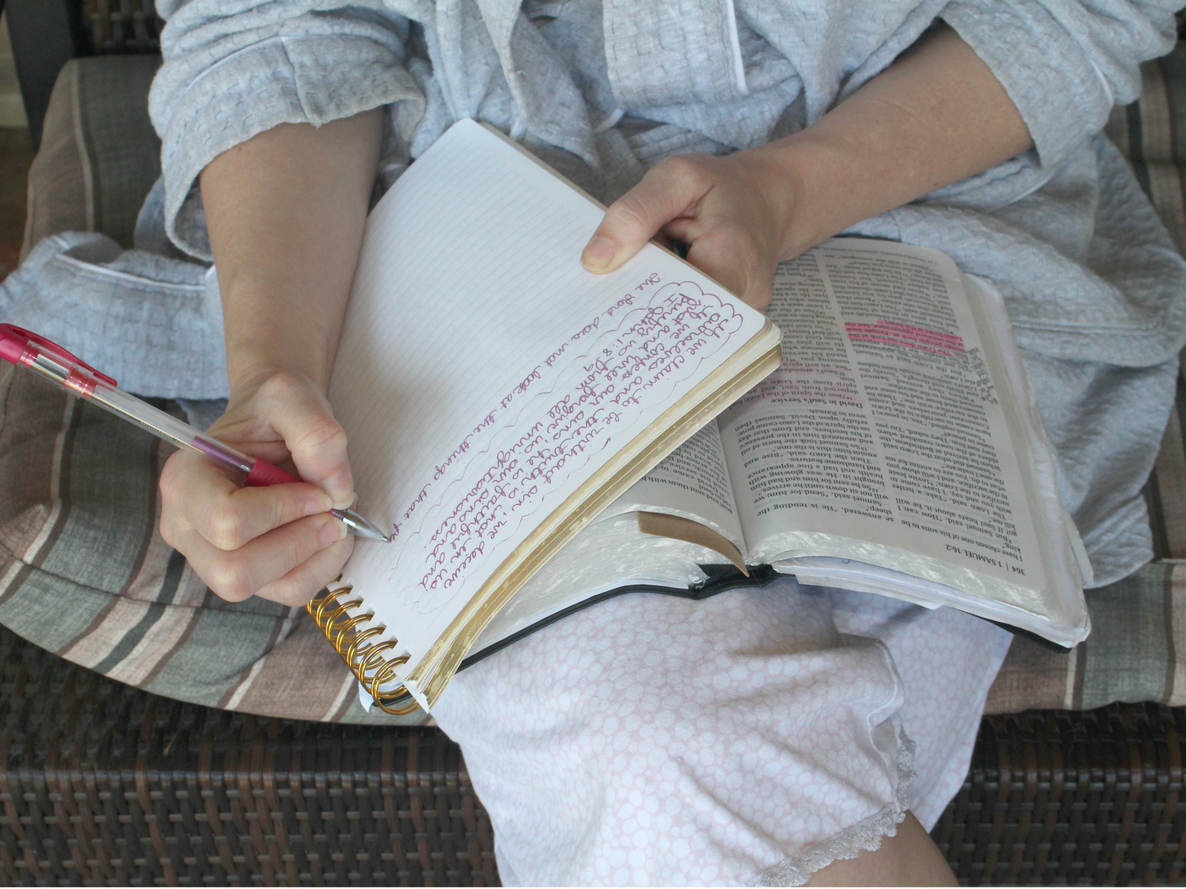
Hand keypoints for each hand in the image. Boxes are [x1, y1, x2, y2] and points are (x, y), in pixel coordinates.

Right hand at [159, 372, 355, 605]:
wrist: (273, 420)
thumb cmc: (273, 409)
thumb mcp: (292, 396)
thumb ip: (317, 435)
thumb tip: (337, 493)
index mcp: (185, 479)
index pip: (226, 521)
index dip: (283, 511)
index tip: (319, 490)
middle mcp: (186, 526)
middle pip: (234, 572)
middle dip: (298, 544)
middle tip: (332, 511)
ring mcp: (211, 556)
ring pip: (265, 588)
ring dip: (315, 557)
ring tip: (334, 519)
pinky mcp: (247, 571)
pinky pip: (288, 590)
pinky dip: (322, 567)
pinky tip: (328, 535)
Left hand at [580, 148, 805, 310]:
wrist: (768, 201)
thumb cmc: (722, 189)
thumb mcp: (677, 178)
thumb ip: (635, 213)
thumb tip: (595, 260)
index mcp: (733, 260)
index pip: (673, 302)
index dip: (632, 305)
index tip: (597, 305)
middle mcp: (746, 301)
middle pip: (677, 326)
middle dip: (636, 317)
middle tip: (596, 310)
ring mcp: (742, 319)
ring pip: (683, 332)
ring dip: (649, 317)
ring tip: (618, 303)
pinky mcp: (734, 325)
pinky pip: (692, 327)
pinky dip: (665, 314)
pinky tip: (643, 301)